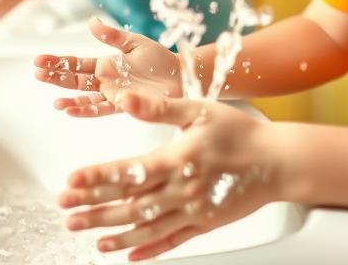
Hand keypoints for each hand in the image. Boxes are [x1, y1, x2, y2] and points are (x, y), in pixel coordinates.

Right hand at [33, 17, 183, 116]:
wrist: (181, 76)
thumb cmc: (159, 60)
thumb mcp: (134, 43)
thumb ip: (112, 36)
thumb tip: (91, 22)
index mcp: (105, 64)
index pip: (76, 63)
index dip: (58, 62)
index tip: (38, 60)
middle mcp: (105, 81)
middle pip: (75, 80)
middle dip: (57, 78)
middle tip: (37, 74)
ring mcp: (113, 95)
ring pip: (85, 98)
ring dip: (69, 100)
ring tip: (55, 102)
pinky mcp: (124, 105)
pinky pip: (102, 109)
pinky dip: (86, 110)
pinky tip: (72, 110)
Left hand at [59, 92, 281, 260]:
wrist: (280, 161)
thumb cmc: (241, 133)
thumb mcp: (199, 109)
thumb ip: (160, 107)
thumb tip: (127, 98)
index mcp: (178, 159)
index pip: (129, 171)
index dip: (97, 177)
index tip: (71, 182)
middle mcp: (183, 190)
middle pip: (131, 203)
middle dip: (96, 208)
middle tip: (67, 212)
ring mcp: (194, 211)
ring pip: (148, 227)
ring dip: (116, 234)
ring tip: (91, 238)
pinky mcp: (205, 223)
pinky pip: (173, 240)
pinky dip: (150, 250)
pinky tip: (130, 256)